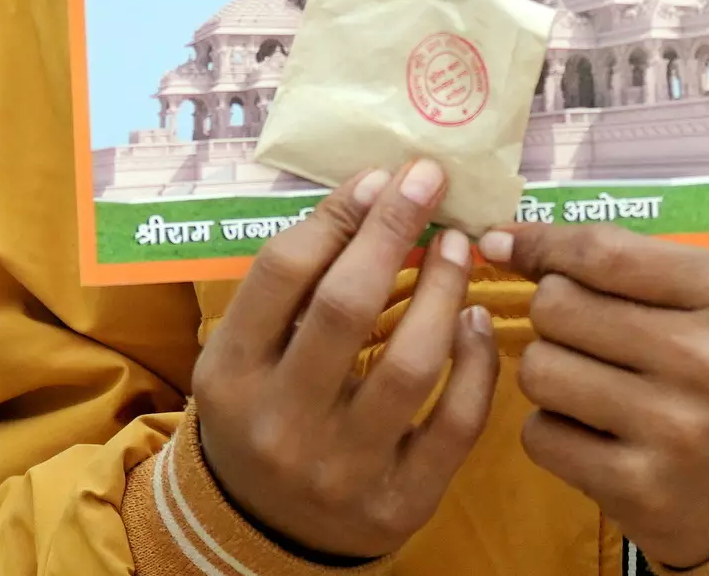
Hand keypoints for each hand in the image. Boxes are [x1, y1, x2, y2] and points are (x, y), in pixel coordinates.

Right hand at [191, 159, 499, 560]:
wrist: (266, 530)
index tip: (378, 178)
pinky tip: (476, 320)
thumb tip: (371, 193)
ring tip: (458, 246)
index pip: (283, 272)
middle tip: (428, 182)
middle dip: (393, 229)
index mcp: (232, 374)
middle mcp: (282, 422)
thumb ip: (291, 285)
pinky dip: (476, 364)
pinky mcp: (401, 502)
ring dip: (444, 288)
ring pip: (411, 363)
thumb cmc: (262, 411)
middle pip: (345, 306)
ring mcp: (344, 468)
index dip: (337, 214)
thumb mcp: (246, 352)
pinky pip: (456, 423)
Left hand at [491, 223, 708, 569]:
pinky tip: (594, 434)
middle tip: (588, 337)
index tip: (503, 245)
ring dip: (548, 371)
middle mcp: (708, 360)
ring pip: (538, 369)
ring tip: (592, 383)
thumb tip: (496, 242)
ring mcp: (676, 430)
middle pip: (555, 306)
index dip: (539, 245)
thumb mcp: (695, 293)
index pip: (600, 251)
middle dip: (553, 314)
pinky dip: (552, 429)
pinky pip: (539, 435)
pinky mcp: (641, 489)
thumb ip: (606, 258)